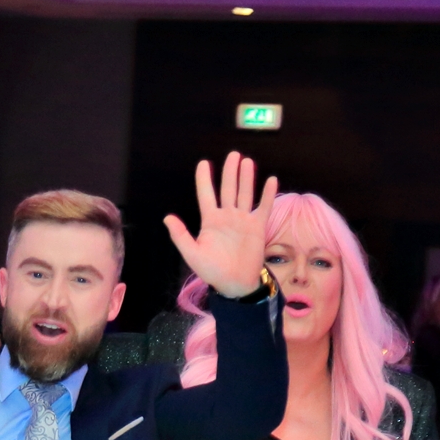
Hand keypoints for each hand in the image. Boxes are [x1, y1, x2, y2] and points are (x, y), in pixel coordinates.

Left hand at [164, 152, 277, 299]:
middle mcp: (227, 217)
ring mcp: (243, 221)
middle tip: (233, 155)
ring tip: (247, 162)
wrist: (235, 284)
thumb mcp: (192, 254)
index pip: (206, 195)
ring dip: (246, 178)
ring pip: (245, 194)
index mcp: (210, 221)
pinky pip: (263, 208)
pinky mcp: (257, 227)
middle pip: (228, 189)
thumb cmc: (212, 271)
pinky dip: (268, 195)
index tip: (204, 163)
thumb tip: (168, 218)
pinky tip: (271, 180)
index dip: (204, 179)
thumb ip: (181, 236)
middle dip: (230, 172)